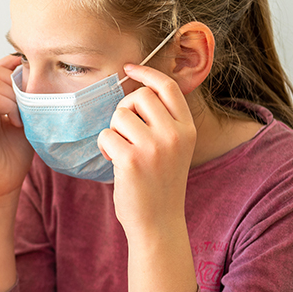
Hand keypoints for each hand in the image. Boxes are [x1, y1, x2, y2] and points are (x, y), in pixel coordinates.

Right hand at [0, 55, 34, 203]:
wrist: (6, 182)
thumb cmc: (15, 154)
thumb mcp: (25, 118)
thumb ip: (26, 97)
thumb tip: (38, 73)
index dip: (16, 66)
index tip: (35, 80)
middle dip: (18, 82)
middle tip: (30, 103)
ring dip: (16, 98)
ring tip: (24, 118)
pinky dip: (11, 108)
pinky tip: (18, 123)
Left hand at [97, 64, 196, 235]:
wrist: (159, 224)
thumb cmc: (159, 185)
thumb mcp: (173, 149)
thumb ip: (162, 122)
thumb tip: (135, 92)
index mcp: (187, 129)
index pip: (167, 87)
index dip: (147, 74)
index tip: (130, 68)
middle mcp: (174, 135)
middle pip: (138, 97)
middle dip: (125, 111)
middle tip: (125, 134)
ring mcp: (154, 147)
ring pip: (119, 115)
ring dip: (113, 131)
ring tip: (122, 152)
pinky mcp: (132, 160)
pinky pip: (106, 135)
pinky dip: (105, 147)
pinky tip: (115, 163)